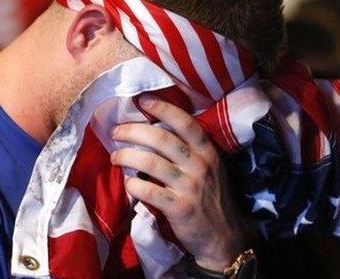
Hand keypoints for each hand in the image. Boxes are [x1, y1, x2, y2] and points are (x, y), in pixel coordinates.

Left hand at [110, 94, 243, 270]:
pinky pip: (149, 191)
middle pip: (161, 138)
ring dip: (126, 156)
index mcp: (208, 152)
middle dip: (133, 131)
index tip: (141, 101)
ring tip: (115, 157)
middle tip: (116, 132)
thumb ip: (190, 151)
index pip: (185, 122)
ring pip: (150, 162)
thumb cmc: (211, 199)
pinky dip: (133, 185)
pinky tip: (127, 184)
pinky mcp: (180, 208)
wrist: (224, 238)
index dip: (162, 108)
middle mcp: (200, 165)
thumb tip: (154, 132)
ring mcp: (190, 187)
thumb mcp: (210, 169)